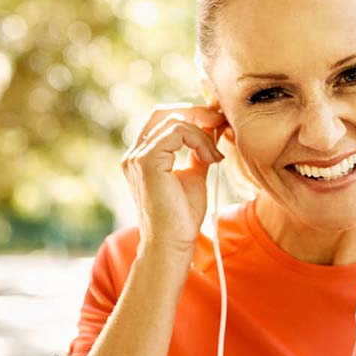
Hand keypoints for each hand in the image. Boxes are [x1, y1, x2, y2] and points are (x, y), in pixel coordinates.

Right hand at [120, 102, 226, 260]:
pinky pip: (177, 132)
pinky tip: (210, 159)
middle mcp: (135, 154)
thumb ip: (198, 152)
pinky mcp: (147, 161)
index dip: (191, 116)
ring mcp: (137, 156)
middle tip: (220, 121)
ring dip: (202, 133)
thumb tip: (212, 130)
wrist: (173, 242)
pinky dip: (199, 140)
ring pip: (174, 121)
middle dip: (196, 113)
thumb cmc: (182, 216)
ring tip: (215, 156)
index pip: (163, 120)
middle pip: (163, 113)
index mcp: (142, 156)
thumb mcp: (194, 175)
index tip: (217, 123)